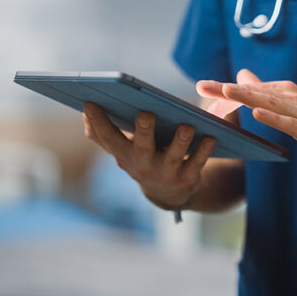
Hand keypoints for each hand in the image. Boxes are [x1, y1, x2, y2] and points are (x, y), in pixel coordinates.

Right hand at [82, 103, 215, 208]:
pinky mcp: (188, 178)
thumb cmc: (143, 159)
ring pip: (174, 156)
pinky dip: (204, 150)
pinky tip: (211, 137)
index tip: (90, 102)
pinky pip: (198, 163)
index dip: (98, 122)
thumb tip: (85, 111)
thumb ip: (103, 134)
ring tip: (186, 126)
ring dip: (180, 140)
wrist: (169, 193)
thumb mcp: (122, 150)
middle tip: (145, 114)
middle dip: (143, 131)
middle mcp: (143, 165)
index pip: (107, 138)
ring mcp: (166, 173)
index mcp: (125, 154)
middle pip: (142, 147)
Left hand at [197, 72, 296, 169]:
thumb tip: (243, 75)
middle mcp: (291, 98)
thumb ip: (265, 91)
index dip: (225, 89)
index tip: (201, 86)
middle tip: (203, 86)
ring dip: (248, 96)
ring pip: (269, 103)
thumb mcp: (289, 105)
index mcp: (283, 93)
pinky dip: (273, 118)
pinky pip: (289, 124)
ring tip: (226, 92)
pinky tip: (258, 114)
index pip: (249, 90)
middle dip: (228, 90)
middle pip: (254, 93)